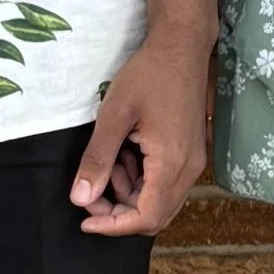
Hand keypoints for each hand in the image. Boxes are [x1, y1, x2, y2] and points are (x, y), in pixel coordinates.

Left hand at [71, 29, 211, 236]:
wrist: (182, 47)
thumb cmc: (148, 75)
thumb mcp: (114, 115)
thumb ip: (98, 159)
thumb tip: (80, 199)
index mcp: (171, 163)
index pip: (146, 217)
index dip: (113, 226)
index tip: (85, 219)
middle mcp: (189, 169)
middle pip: (155, 215)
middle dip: (119, 212)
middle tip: (91, 191)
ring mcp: (193, 162)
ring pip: (160, 200)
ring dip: (129, 194)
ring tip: (110, 162)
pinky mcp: (191, 153)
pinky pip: (166, 183)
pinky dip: (142, 180)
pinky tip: (126, 155)